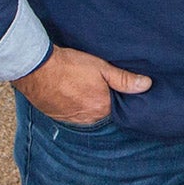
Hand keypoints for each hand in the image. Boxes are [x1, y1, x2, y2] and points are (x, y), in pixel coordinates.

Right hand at [13, 44, 152, 126]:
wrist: (37, 68)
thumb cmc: (70, 65)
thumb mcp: (102, 68)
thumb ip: (124, 79)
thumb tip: (146, 85)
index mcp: (101, 108)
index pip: (117, 109)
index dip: (118, 99)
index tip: (117, 90)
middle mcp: (88, 118)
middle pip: (102, 112)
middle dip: (103, 102)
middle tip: (100, 87)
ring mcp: (71, 119)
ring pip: (87, 114)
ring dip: (88, 105)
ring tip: (86, 89)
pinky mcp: (57, 117)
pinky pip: (72, 115)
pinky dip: (75, 106)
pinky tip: (73, 93)